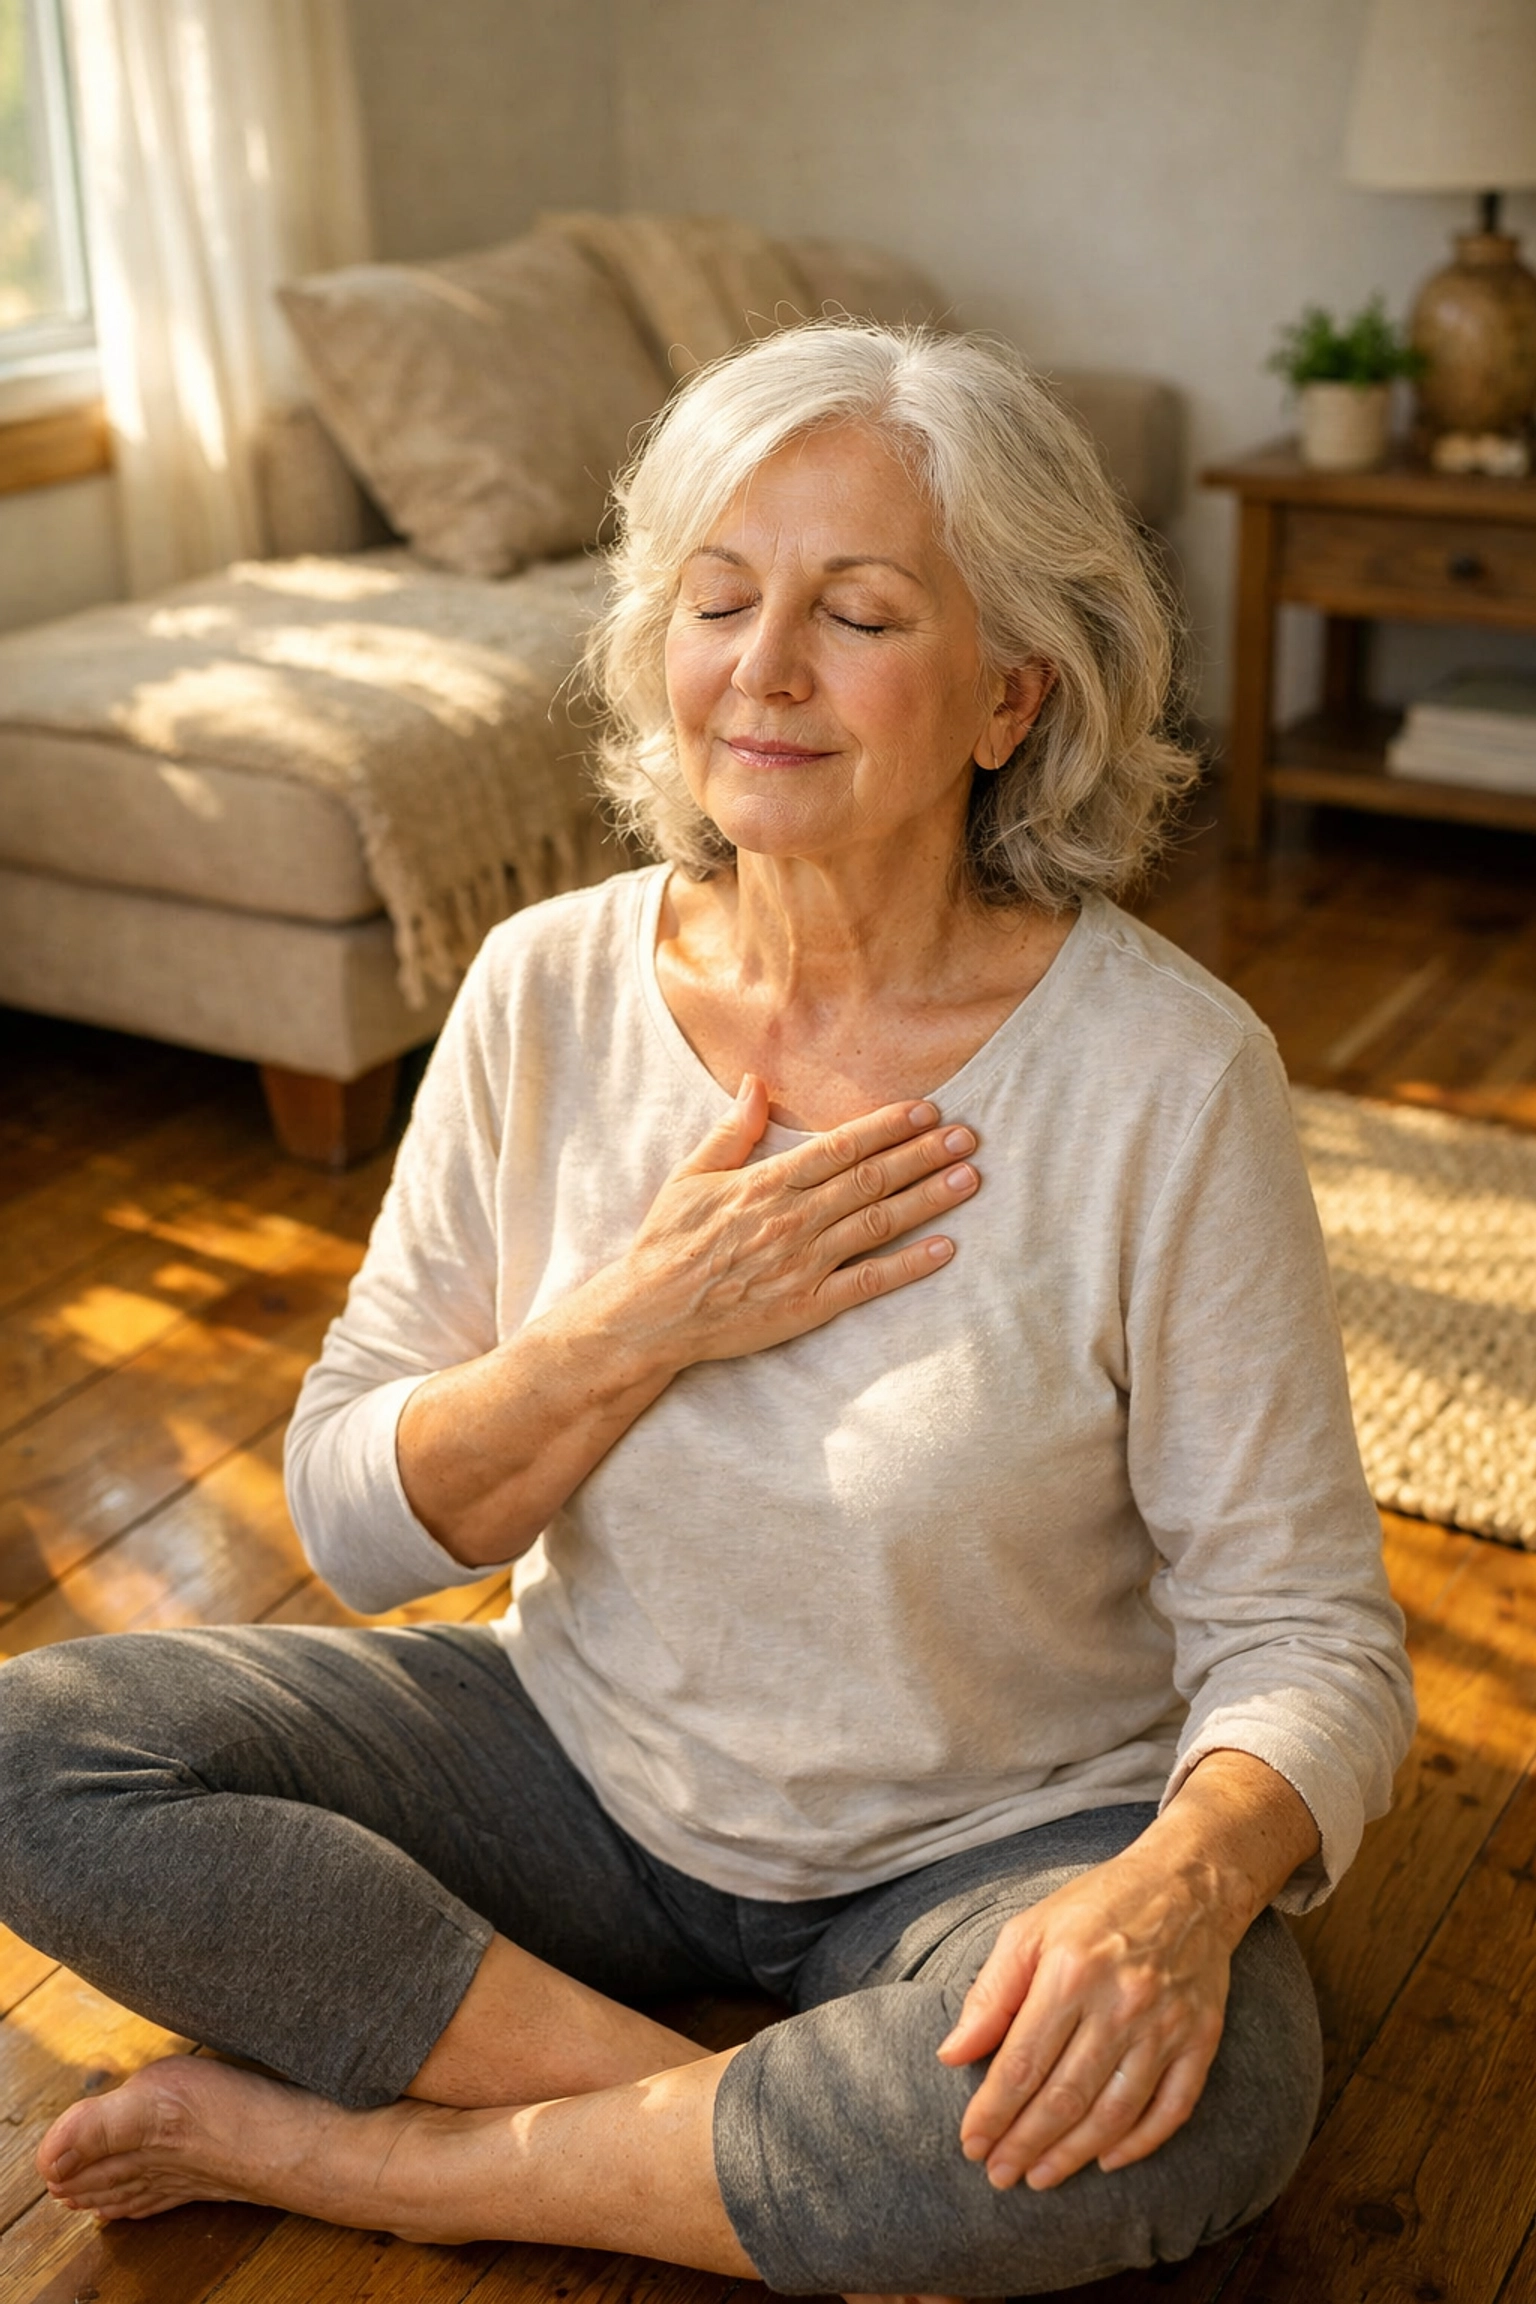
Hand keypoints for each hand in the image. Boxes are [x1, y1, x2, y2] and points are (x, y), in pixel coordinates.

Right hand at [618, 1075, 978, 1370]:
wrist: (651, 1315)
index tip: (926, 1111)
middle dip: (922, 1155)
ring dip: (928, 1199)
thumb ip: (731, 1131)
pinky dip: (909, 1265)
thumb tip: (754, 1082)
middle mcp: (792, 1219)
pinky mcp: (808, 1305)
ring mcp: (803, 1263)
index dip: (886, 1128)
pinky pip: (868, 1281)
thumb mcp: (690, 1177)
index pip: (838, 1147)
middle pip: (870, 1179)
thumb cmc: (668, 1243)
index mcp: (766, 1183)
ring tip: (969, 1178)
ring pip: (877, 1223)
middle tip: (968, 1136)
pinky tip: (946, 1248)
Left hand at [936, 1843, 1232, 2192]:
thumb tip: (952, 2055)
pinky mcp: (1202, 2038)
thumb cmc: (1097, 1905)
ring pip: (1114, 2112)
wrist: (1187, 1884)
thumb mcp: (1029, 1928)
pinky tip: (1107, 2160)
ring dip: (1073, 2154)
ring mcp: (1166, 2025)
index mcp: (1070, 1971)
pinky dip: (1140, 2143)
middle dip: (1025, 2143)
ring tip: (1040, 2177)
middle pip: (1065, 2096)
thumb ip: (990, 1994)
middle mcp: (1121, 2003)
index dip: (992, 2112)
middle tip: (999, 2175)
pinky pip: (1172, 2107)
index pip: (1022, 2063)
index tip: (971, 2143)